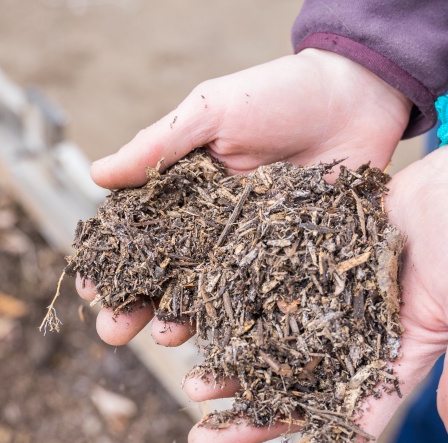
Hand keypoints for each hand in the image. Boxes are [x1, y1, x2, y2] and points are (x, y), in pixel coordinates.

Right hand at [82, 48, 411, 346]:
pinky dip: (240, 323)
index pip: (137, 234)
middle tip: (113, 332)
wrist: (357, 97)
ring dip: (179, 320)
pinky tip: (224, 343)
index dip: (111, 263)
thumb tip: (95, 174)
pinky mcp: (289, 261)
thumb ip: (159, 144)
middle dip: (135, 306)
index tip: (90, 290)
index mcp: (184, 190)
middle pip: (164, 275)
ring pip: (206, 296)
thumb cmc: (279, 94)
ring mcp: (250, 248)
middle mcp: (211, 226)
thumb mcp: (213, 112)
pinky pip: (260, 298)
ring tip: (164, 337)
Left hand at [184, 146, 447, 442]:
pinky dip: (236, 317)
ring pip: (271, 355)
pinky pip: (265, 302)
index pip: (347, 432)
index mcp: (390, 369)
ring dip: (233, 376)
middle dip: (249, 425)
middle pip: (295, 399)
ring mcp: (327, 313)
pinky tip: (201, 326)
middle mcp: (351, 349)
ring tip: (191, 387)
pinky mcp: (308, 274)